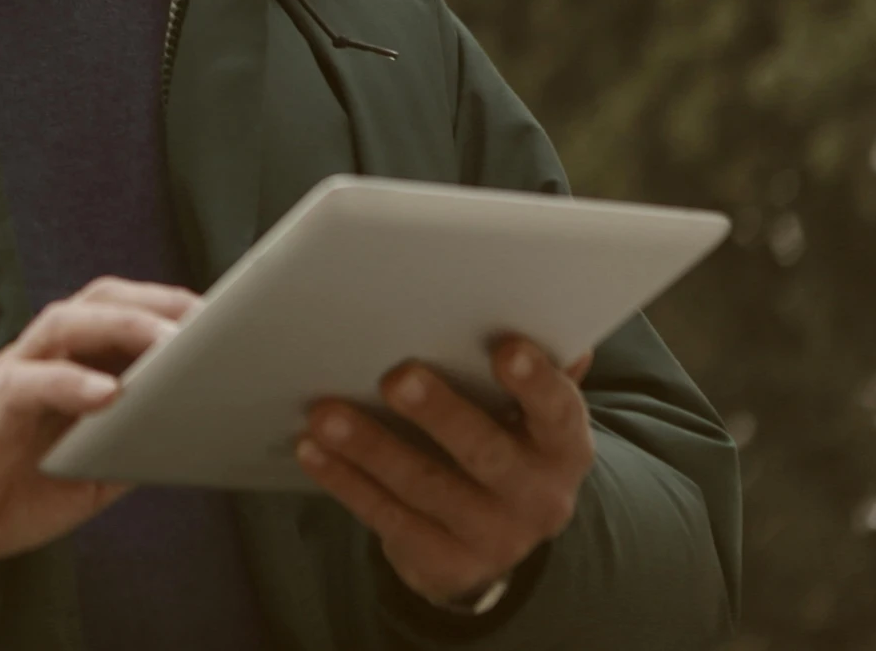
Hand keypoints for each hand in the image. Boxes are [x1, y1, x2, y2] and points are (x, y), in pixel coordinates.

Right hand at [0, 277, 198, 581]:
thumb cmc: (8, 487)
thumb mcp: (89, 469)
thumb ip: (131, 442)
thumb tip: (194, 434)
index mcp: (66, 367)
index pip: (120, 314)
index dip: (171, 308)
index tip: (227, 317)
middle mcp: (39, 359)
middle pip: (95, 301)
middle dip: (155, 302)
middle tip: (209, 319)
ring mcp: (10, 379)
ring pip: (62, 324)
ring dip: (120, 327)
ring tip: (169, 343)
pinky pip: (26, 384)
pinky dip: (68, 382)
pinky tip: (105, 394)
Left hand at [296, 336, 596, 606]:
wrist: (493, 541)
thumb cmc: (503, 444)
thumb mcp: (527, 416)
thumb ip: (533, 369)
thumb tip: (542, 311)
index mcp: (562, 449)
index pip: (558, 412)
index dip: (536, 382)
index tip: (505, 348)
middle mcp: (537, 498)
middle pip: (486, 454)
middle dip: (440, 414)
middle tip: (397, 378)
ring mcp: (493, 538)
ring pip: (425, 488)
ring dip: (371, 448)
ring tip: (325, 414)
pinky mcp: (444, 564)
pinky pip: (387, 518)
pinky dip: (346, 482)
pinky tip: (312, 450)